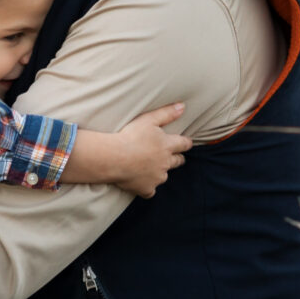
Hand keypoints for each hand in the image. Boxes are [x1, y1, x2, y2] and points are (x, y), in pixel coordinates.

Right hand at [62, 103, 190, 197]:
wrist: (114, 158)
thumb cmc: (130, 136)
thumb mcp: (148, 119)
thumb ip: (167, 113)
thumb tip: (183, 107)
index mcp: (167, 146)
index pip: (184, 144)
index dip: (185, 143)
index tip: (185, 143)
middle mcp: (165, 163)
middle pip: (178, 162)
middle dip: (177, 158)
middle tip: (174, 156)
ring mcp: (157, 178)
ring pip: (164, 176)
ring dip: (160, 172)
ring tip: (151, 168)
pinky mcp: (146, 189)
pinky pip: (150, 191)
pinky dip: (147, 188)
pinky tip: (141, 183)